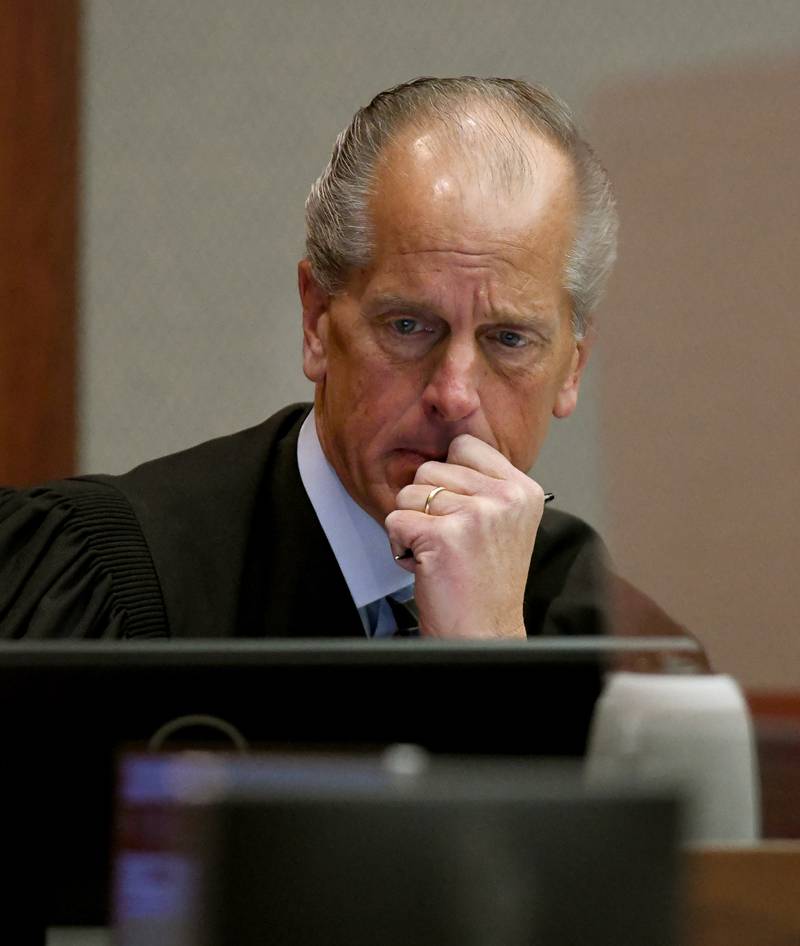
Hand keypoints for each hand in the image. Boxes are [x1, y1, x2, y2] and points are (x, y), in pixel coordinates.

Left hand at [384, 434, 546, 638]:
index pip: (465, 446)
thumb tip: (441, 454)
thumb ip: (482, 484)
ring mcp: (476, 514)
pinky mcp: (445, 535)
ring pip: (409, 492)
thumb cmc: (486, 584)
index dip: (448, 476)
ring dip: (412, 524)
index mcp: (522, 489)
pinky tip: (426, 563)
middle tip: (449, 539)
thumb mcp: (504, 522)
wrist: (484, 634)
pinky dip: (399, 544)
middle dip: (426, 504)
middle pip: (431, 468)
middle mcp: (504, 497)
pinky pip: (396, 518)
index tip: (458, 509)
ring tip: (438, 551)